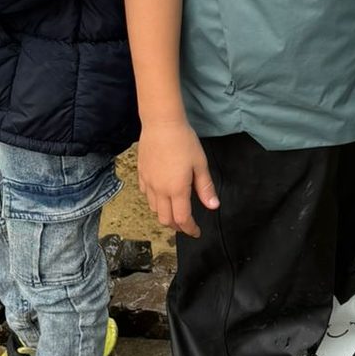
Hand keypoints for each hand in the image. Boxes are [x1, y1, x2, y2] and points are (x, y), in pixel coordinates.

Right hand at [137, 120, 218, 236]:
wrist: (161, 123)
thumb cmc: (184, 141)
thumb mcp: (200, 164)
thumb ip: (205, 187)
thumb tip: (213, 206)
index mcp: (177, 190)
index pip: (182, 219)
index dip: (190, 229)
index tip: (197, 232)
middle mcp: (160, 190)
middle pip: (165, 219)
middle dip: (177, 226)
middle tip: (187, 225)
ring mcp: (148, 183)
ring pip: (154, 209)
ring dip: (165, 215)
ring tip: (175, 212)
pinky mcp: (141, 174)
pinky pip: (146, 195)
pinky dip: (155, 202)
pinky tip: (162, 195)